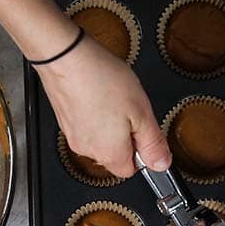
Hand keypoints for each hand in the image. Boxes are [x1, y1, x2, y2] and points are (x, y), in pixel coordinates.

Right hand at [36, 37, 170, 177]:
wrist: (65, 56)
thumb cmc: (101, 80)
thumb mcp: (141, 111)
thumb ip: (154, 143)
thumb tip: (162, 164)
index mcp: (109, 154)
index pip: (131, 170)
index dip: (141, 150)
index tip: (142, 128)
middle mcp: (87, 150)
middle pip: (113, 154)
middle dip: (124, 134)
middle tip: (128, 108)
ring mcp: (71, 134)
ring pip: (98, 137)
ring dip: (107, 122)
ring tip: (110, 96)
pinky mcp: (62, 118)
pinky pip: (84, 123)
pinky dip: (91, 112)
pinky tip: (96, 91)